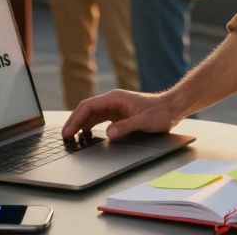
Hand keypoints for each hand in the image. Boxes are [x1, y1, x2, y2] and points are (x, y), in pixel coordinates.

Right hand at [61, 89, 181, 140]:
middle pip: (86, 110)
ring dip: (80, 125)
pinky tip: (86, 136)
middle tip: (65, 136)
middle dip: (74, 122)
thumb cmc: (159, 112)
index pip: (88, 106)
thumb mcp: (143, 121)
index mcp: (115, 98)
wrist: (171, 109)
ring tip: (71, 137)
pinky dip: (89, 126)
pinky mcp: (118, 114)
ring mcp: (114, 107)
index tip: (68, 131)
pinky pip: (98, 119)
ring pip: (91, 115)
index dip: (76, 119)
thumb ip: (126, 127)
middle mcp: (112, 101)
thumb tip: (108, 133)